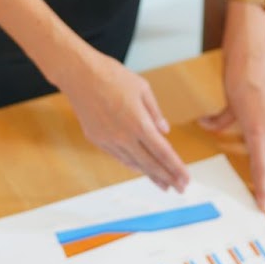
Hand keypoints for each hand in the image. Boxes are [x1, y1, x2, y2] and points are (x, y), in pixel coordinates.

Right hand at [59, 51, 190, 191]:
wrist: (79, 74)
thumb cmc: (112, 76)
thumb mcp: (142, 88)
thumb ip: (155, 113)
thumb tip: (165, 132)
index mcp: (139, 123)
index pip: (163, 152)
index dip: (176, 168)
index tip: (186, 180)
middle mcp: (124, 136)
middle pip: (150, 164)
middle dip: (167, 178)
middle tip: (180, 189)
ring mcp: (108, 140)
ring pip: (134, 164)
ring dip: (150, 175)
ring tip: (164, 184)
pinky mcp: (97, 140)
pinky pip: (119, 157)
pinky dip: (132, 164)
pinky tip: (141, 168)